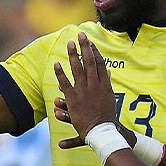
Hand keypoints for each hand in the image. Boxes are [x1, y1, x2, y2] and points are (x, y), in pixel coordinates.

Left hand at [52, 33, 119, 147]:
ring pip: (78, 69)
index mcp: (103, 84)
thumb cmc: (107, 115)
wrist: (103, 130)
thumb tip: (106, 69)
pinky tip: (56, 64)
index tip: (89, 41)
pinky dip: (60, 73)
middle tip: (80, 34)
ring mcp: (84, 91)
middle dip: (85, 47)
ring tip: (69, 43)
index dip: (94, 51)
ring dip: (73, 55)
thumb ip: (105, 81)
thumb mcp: (109, 96)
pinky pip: (65, 83)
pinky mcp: (74, 99)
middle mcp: (94, 85)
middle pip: (89, 61)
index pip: (99, 63)